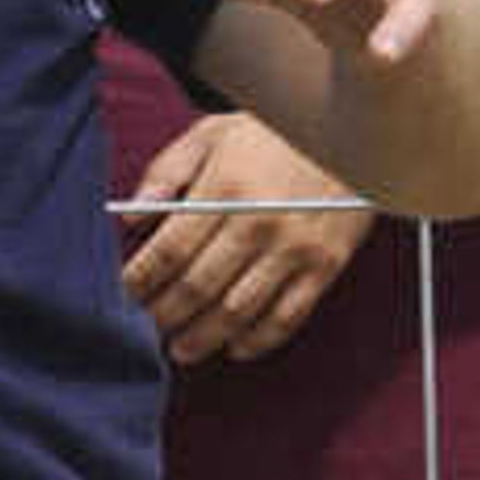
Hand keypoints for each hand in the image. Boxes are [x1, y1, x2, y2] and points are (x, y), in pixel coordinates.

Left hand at [121, 112, 373, 366]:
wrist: (352, 130)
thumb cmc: (274, 133)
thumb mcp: (211, 134)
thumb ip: (166, 172)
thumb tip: (129, 216)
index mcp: (224, 189)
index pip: (168, 250)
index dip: (140, 281)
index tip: (127, 294)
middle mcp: (258, 222)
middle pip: (197, 287)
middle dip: (164, 315)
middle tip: (148, 329)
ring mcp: (294, 249)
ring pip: (237, 311)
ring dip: (203, 338)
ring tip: (181, 349)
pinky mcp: (325, 266)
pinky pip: (287, 317)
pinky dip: (257, 341)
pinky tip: (234, 348)